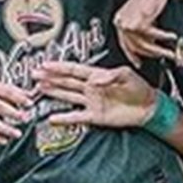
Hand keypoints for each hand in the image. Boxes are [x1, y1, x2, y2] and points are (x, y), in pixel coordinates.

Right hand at [34, 62, 156, 128]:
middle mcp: (91, 88)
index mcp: (97, 75)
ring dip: (54, 92)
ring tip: (39, 89)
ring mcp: (92, 102)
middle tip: (35, 75)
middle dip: (50, 77)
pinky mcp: (95, 116)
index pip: (74, 69)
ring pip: (68, 96)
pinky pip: (76, 116)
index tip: (45, 65)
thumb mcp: (126, 74)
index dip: (59, 67)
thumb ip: (109, 76)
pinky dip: (64, 118)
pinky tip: (53, 118)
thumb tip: (93, 80)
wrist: (148, 107)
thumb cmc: (140, 88)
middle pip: (66, 81)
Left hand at [113, 0, 176, 65]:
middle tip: (163, 57)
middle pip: (134, 47)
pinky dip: (164, 38)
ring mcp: (129, 23)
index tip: (139, 63)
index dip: (132, 55)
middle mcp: (121, 22)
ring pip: (144, 45)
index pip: (124, 44)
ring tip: (170, 53)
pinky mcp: (140, 22)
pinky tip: (172, 37)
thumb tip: (149, 46)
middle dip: (150, 55)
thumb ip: (142, 32)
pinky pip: (154, 36)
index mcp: (119, 21)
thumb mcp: (142, 17)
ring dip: (159, 51)